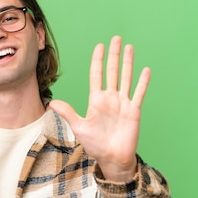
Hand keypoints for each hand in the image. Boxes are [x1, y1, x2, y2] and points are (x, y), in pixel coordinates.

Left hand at [48, 36, 149, 181]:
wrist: (112, 158)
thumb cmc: (96, 145)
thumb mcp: (80, 127)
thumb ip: (68, 113)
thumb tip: (52, 102)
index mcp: (96, 100)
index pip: (97, 75)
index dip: (97, 60)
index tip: (99, 46)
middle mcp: (110, 98)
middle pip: (112, 71)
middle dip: (113, 55)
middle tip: (115, 38)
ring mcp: (123, 103)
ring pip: (126, 78)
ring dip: (128, 63)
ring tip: (129, 47)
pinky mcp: (133, 111)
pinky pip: (138, 93)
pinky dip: (142, 82)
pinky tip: (145, 70)